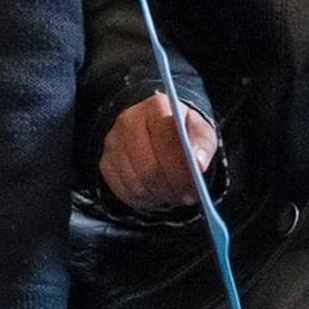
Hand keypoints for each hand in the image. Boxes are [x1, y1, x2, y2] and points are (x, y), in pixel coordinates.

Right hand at [98, 94, 218, 211]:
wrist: (154, 127)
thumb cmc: (180, 131)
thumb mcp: (200, 130)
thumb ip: (203, 143)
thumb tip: (199, 164)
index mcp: (156, 107)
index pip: (167, 143)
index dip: (182, 171)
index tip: (195, 188)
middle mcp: (129, 121)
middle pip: (150, 168)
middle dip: (171, 189)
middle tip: (186, 198)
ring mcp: (113, 142)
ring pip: (137, 184)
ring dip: (159, 196)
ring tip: (173, 195)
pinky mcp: (106, 162)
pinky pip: (124, 192)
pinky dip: (144, 200)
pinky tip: (157, 194)